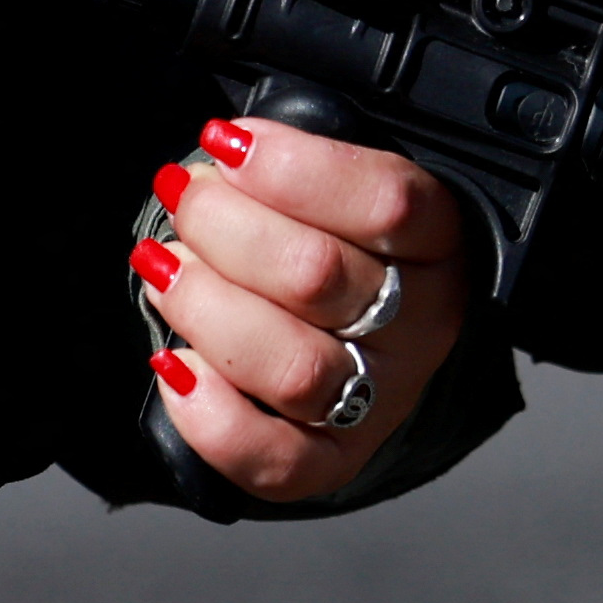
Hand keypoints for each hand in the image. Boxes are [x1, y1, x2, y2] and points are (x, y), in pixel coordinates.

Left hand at [134, 117, 473, 503]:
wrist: (374, 337)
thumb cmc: (345, 241)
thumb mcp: (344, 185)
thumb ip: (297, 166)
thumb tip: (219, 155)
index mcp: (438, 242)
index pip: (386, 203)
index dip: (292, 169)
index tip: (225, 143)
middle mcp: (423, 323)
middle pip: (317, 277)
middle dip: (222, 226)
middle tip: (183, 197)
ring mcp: (383, 397)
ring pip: (292, 367)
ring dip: (205, 308)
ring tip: (164, 270)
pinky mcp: (338, 458)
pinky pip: (277, 460)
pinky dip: (211, 415)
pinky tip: (176, 363)